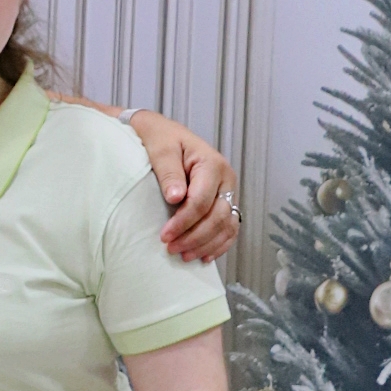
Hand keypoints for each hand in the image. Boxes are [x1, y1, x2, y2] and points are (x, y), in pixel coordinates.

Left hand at [128, 110, 240, 263]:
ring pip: (226, 225)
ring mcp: (228, 191)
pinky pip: (229, 227)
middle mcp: (226, 179)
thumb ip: (169, 173)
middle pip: (217, 217)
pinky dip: (219, 244)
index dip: (184, 222)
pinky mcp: (224, 201)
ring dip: (207, 244)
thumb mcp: (160, 150)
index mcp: (212, 164)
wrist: (163, 133)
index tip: (164, 236)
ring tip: (184, 256)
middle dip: (195, 237)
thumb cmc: (160, 139)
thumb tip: (176, 198)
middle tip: (171, 249)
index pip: (202, 201)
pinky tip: (204, 256)